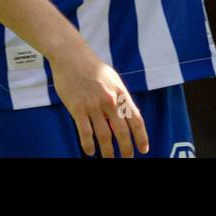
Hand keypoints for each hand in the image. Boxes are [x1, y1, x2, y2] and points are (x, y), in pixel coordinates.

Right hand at [49, 41, 148, 156]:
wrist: (71, 55)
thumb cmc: (93, 68)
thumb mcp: (113, 80)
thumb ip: (121, 98)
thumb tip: (129, 117)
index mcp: (121, 93)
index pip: (136, 119)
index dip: (141, 137)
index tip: (144, 150)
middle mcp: (110, 100)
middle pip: (122, 131)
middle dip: (126, 149)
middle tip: (127, 159)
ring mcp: (93, 105)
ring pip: (104, 135)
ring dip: (108, 152)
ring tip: (109, 160)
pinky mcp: (77, 108)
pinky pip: (85, 132)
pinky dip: (88, 145)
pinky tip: (90, 153)